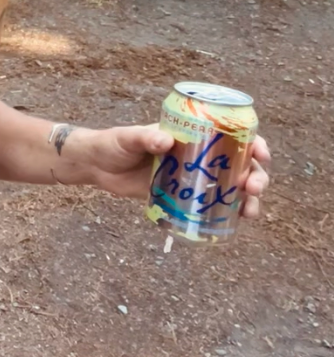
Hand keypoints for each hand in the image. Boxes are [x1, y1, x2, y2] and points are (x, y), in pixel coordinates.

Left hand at [83, 125, 270, 216]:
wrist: (96, 166)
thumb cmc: (113, 144)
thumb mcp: (128, 137)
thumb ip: (144, 137)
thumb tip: (164, 140)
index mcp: (191, 134)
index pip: (231, 135)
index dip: (252, 143)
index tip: (261, 154)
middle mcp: (198, 154)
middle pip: (238, 164)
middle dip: (255, 176)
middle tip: (253, 188)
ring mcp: (192, 177)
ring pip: (230, 187)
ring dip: (246, 199)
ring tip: (250, 211)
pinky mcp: (181, 196)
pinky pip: (210, 204)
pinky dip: (226, 213)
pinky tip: (236, 223)